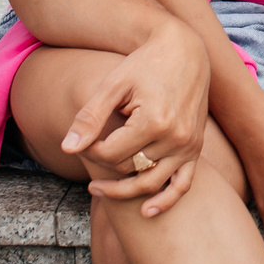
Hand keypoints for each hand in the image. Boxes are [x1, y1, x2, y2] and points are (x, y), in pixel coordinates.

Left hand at [71, 17, 209, 216]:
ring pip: (150, 183)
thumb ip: (90, 117)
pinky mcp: (196, 149)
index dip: (89, 151)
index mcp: (154, 121)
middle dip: (104, 164)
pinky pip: (182, 184)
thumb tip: (67, 149)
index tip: (82, 139)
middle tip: (88, 153)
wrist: (185, 51)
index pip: (110, 154)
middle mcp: (176, 137)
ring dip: (123, 190)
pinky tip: (146, 212)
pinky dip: (165, 201)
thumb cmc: (145, 63)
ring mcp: (189, 146)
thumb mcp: (113, 85)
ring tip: (97, 188)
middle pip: (128, 170)